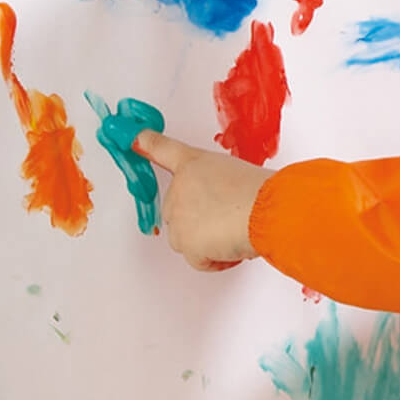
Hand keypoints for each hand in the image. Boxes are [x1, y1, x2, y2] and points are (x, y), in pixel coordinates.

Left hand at [134, 131, 273, 270]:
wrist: (267, 209)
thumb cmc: (265, 193)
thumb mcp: (241, 175)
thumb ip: (218, 185)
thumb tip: (221, 204)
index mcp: (194, 163)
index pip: (163, 149)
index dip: (145, 143)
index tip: (131, 139)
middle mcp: (180, 185)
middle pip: (176, 211)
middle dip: (200, 220)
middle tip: (228, 217)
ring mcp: (179, 214)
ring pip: (185, 239)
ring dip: (208, 243)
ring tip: (233, 231)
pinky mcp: (184, 241)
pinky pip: (197, 261)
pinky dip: (216, 261)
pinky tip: (232, 247)